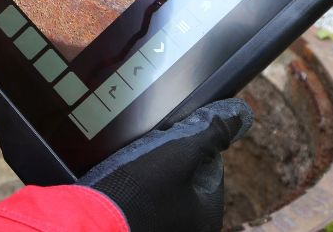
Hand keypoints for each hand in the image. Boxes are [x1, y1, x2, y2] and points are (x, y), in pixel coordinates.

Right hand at [79, 99, 252, 231]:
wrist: (91, 221)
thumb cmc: (138, 190)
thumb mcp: (179, 152)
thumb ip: (211, 132)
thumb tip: (240, 113)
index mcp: (207, 217)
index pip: (210, 169)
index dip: (190, 145)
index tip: (169, 135)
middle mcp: (188, 228)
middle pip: (184, 181)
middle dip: (166, 160)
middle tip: (146, 147)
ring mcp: (161, 227)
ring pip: (161, 191)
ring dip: (147, 173)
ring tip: (130, 161)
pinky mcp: (136, 225)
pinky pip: (141, 202)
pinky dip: (132, 188)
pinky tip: (119, 179)